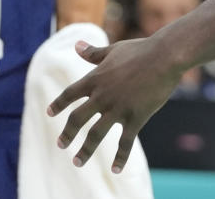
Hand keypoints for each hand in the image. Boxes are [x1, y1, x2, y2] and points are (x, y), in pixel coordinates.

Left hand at [47, 37, 181, 172]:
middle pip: (77, 119)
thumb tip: (76, 45)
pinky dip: (120, 157)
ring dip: (85, 150)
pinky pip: (125, 143)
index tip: (49, 113)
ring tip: (77, 162)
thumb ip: (94, 53)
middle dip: (67, 134)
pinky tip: (116, 169)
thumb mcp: (113, 50)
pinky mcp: (135, 118)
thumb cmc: (140, 50)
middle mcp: (102, 96)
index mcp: (95, 79)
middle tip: (60, 145)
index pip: (70, 94)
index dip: (58, 104)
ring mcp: (118, 109)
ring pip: (95, 135)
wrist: (165, 57)